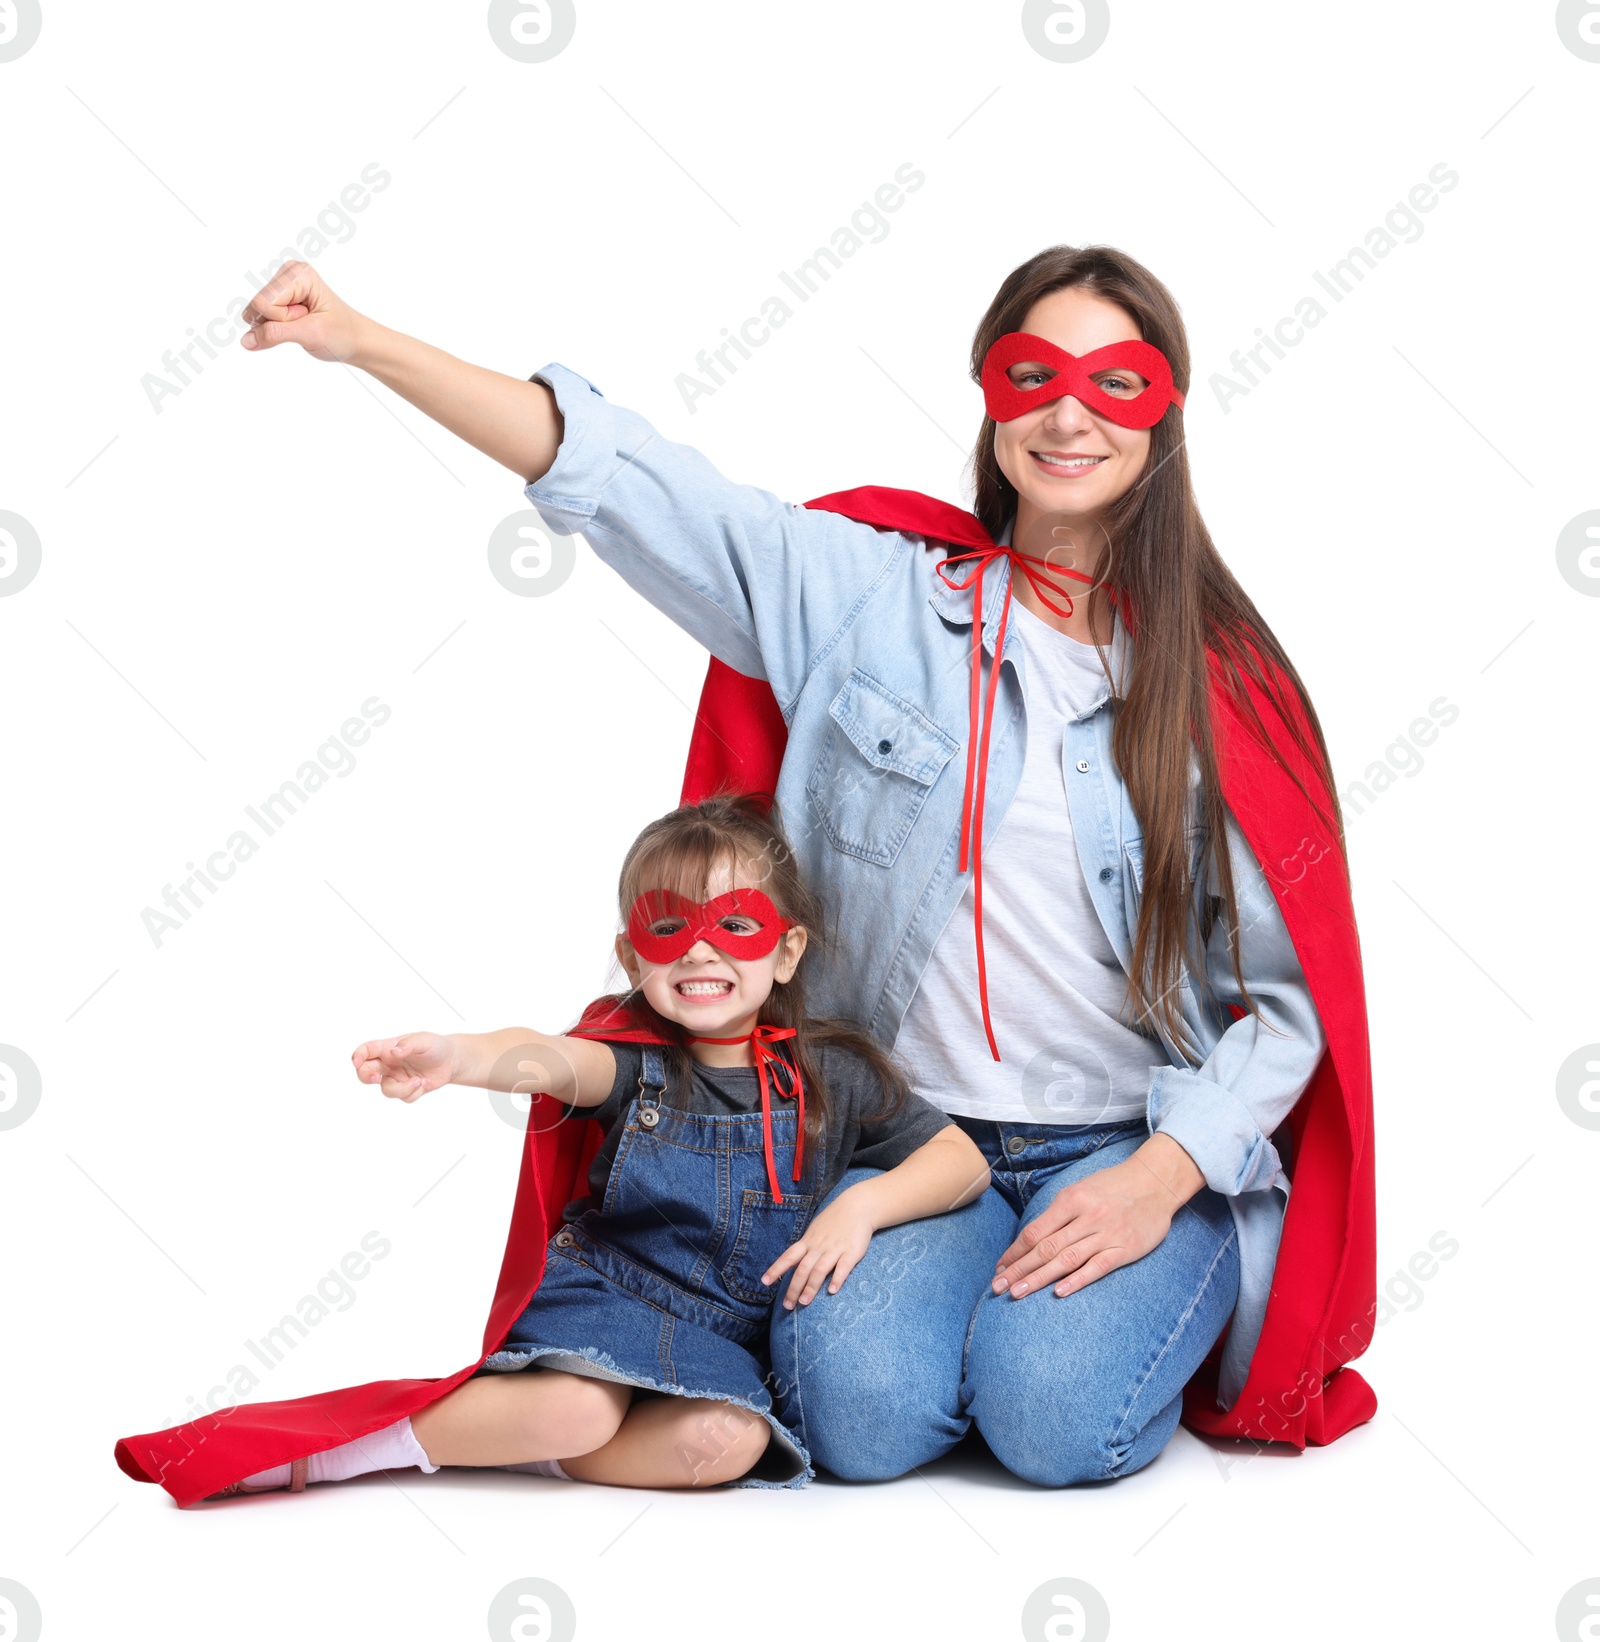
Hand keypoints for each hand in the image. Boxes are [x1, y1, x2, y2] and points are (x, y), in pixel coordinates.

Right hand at [241, 260, 370, 362]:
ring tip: (303, 324)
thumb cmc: (341, 334)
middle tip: (305, 323)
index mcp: (298, 273)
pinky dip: (277, 327)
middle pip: (259, 305)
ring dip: (278, 326)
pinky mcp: (279, 297)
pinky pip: (261, 317)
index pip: (264, 302)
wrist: (356, 340)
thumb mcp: (310, 335)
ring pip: (258, 313)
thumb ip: (275, 335)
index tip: (307, 318)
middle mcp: (288, 273)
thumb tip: (245, 341)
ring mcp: (282, 284)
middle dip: (279, 322)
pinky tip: (296, 324)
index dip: (283, 319)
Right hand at [352, 1032, 459, 1102]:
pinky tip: (423, 1084)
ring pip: (386, 1089)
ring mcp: (397, 1078)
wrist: (452, 1060)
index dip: (357, 1056)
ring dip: (401, 1089)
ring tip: (418, 1081)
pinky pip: (403, 1097)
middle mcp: (389, 1064)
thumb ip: (408, 1044)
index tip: (356, 1062)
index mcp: (388, 1048)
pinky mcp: (407, 1089)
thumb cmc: (435, 1046)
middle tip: (375, 1078)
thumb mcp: (424, 1040)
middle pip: (365, 1072)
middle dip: (366, 1076)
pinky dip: (413, 1092)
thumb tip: (393, 1051)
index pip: (366, 1051)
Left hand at [759, 1187, 878, 1309]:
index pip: (788, 1256)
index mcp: (808, 1241)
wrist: (857, 1206)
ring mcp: (835, 1249)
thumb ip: (805, 1246)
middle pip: (803, 1268)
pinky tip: (833, 1291)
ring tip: (804, 1302)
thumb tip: (792, 1261)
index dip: (776, 1269)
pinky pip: (843, 1267)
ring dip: (811, 1287)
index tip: (764, 1282)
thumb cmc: (834, 1220)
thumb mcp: (815, 1230)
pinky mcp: (851, 1251)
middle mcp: (818, 1246)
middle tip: (788, 1306)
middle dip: (794, 1288)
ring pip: (819, 1270)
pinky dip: (837, 1279)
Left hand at [991, 1137, 1202, 1299]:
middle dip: (1019, 1270)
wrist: (1156, 1182)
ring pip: (1066, 1260)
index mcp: (1070, 1200)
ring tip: (1018, 1294)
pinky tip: (1059, 1292)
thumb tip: (1031, 1239)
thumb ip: (1059, 1213)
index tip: (999, 1269)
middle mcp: (1086, 1217)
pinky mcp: (1125, 1249)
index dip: (1014, 1252)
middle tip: (998, 1288)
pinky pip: (1097, 1267)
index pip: (1034, 1231)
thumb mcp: (1081, 1189)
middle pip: (1045, 1248)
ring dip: (1039, 1278)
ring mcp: (1105, 1234)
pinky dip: (1077, 1280)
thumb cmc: (1113, 1187)